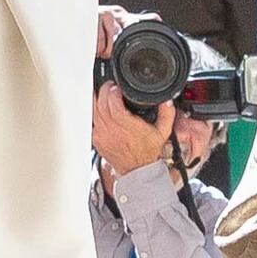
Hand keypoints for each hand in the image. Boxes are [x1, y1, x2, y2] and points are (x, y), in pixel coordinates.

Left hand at [88, 8, 174, 176]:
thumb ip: (167, 114)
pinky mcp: (96, 140)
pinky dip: (92, 113)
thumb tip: (167, 101)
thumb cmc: (147, 152)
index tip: (117, 87)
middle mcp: (111, 129)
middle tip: (110, 87)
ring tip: (102, 94)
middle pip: (100, 102)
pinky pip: (89, 122)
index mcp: (126, 125)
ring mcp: (101, 134)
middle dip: (104, 91)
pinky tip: (96, 108)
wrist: (138, 170)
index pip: (112, 101)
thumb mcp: (162, 132)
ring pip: (92, 110)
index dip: (112, 90)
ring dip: (96, 100)